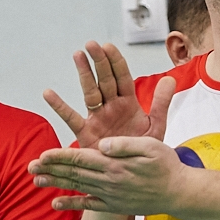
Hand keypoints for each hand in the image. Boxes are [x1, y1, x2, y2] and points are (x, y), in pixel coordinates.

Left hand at [29, 136, 185, 214]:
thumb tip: (103, 144)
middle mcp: (109, 182)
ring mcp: (110, 196)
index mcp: (115, 164)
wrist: (179, 193)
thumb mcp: (151, 145)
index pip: (81, 158)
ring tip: (36, 180)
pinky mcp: (114, 206)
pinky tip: (55, 203)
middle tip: (30, 166)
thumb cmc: (167, 166)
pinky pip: (88, 206)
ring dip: (55, 184)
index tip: (43, 154)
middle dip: (51, 169)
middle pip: (74, 173)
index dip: (60, 156)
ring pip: (77, 188)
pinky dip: (71, 204)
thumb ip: (125, 144)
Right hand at [40, 41, 175, 150]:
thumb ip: (161, 103)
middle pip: (104, 80)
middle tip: (91, 44)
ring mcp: (97, 118)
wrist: (134, 175)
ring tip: (77, 55)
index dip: (116, 62)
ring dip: (84, 74)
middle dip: (99, 62)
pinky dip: (59, 106)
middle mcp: (111, 107)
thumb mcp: (156, 126)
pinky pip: (71, 118)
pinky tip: (49, 93)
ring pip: (90, 92)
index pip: (122, 77)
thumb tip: (171, 78)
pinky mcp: (86, 133)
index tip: (109, 46)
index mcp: (128, 104)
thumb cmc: (142, 150)